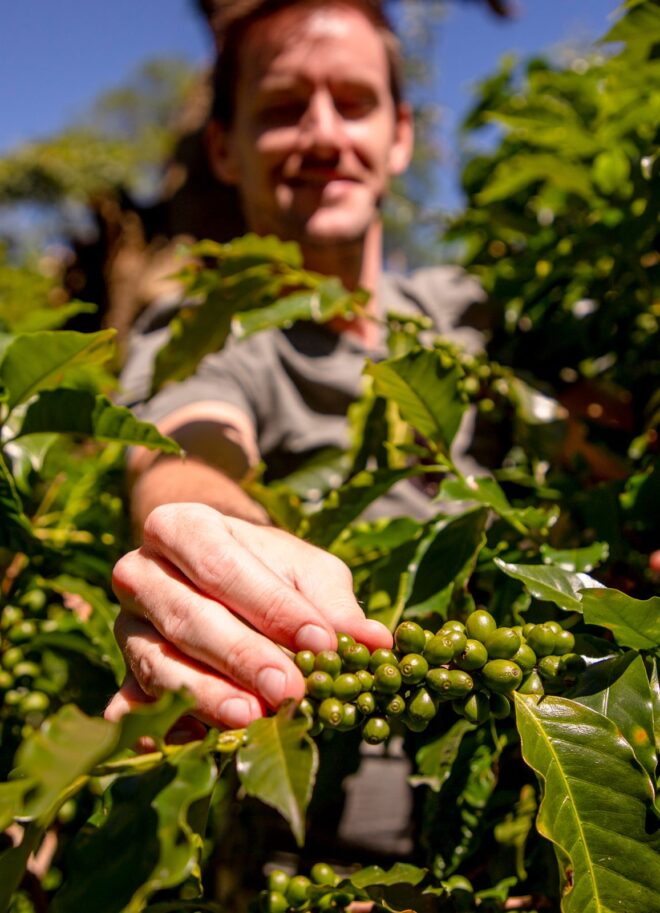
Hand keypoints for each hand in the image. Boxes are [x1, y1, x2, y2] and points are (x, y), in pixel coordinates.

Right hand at [105, 503, 391, 728]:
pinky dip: (156, 729)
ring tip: (252, 718)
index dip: (270, 605)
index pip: (222, 565)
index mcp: (180, 527)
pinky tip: (194, 744)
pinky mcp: (121, 675)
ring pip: (158, 663)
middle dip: (241, 656)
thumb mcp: (305, 569)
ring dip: (206, 695)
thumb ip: (332, 603)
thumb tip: (374, 643)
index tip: (318, 641)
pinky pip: (130, 707)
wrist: (212, 569)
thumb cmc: (266, 567)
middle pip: (187, 616)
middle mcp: (140, 573)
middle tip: (289, 690)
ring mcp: (125, 626)